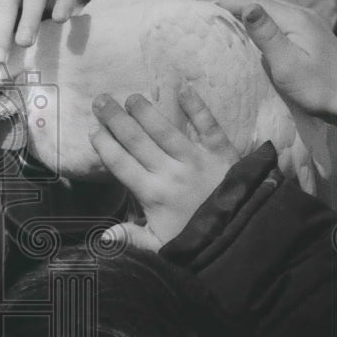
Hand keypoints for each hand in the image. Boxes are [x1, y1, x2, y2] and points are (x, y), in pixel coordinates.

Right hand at [90, 85, 240, 250]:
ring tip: (132, 97)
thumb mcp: (161, 246)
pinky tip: (184, 90)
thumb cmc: (197, 241)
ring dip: (146, 112)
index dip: (105, 146)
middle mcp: (170, 173)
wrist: (242, 238)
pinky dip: (197, 108)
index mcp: (152, 194)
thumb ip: (132, 237)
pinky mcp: (222, 152)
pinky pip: (208, 126)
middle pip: (136, 141)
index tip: (93, 131)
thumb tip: (103, 236)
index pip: (121, 164)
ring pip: (165, 130)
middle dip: (116, 119)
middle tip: (101, 100)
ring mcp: (196, 160)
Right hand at [192, 0, 336, 143]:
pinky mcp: (306, 34)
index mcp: (293, 18)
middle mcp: (299, 14)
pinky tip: (244, 17)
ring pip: (265, 4)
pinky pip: (272, 15)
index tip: (193, 0)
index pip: (250, 1)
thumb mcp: (288, 64)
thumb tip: (246, 5)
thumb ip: (267, 34)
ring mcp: (304, 23)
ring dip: (238, 1)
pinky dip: (251, 12)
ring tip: (214, 3)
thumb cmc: (319, 88)